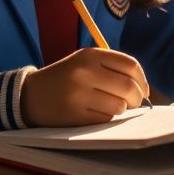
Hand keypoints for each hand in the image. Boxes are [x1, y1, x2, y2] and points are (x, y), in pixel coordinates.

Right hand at [20, 47, 151, 126]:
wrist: (29, 95)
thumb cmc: (64, 78)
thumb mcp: (84, 62)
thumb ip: (112, 68)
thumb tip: (144, 89)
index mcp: (90, 55)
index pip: (130, 65)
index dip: (143, 79)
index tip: (144, 89)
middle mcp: (85, 72)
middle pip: (129, 87)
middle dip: (137, 98)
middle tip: (133, 103)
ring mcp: (79, 94)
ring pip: (119, 106)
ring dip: (122, 109)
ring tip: (112, 107)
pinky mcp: (75, 115)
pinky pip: (105, 119)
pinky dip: (107, 118)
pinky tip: (97, 113)